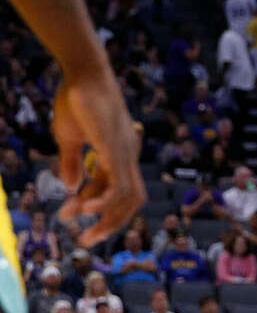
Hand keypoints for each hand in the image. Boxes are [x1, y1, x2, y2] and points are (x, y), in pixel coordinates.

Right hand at [54, 69, 145, 246]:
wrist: (83, 71)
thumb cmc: (76, 99)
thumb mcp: (70, 137)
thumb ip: (73, 163)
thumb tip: (71, 188)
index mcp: (120, 155)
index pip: (116, 191)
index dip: (97, 207)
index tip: (73, 216)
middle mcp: (128, 156)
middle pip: (131, 201)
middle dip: (110, 223)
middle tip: (87, 240)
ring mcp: (125, 151)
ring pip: (129, 197)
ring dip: (107, 218)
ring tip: (85, 232)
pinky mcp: (115, 147)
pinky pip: (119, 182)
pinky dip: (106, 200)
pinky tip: (86, 209)